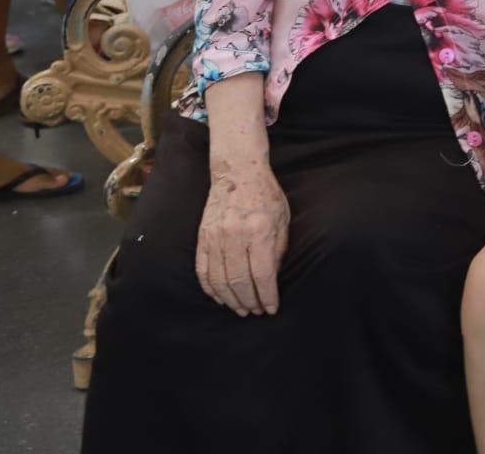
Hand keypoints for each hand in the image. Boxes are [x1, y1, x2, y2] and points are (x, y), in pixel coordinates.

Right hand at [195, 159, 289, 315]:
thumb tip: (273, 279)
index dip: (267, 296)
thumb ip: (278, 250)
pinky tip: (221, 297)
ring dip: (230, 300)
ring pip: (219, 280)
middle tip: (256, 312)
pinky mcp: (202, 237)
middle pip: (239, 281)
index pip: (262, 274)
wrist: (238, 173)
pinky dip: (210, 288)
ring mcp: (215, 237)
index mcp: (259, 231)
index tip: (271, 309)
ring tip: (241, 309)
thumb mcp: (282, 220)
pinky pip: (203, 270)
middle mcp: (235, 235)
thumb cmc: (266, 196)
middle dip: (249, 302)